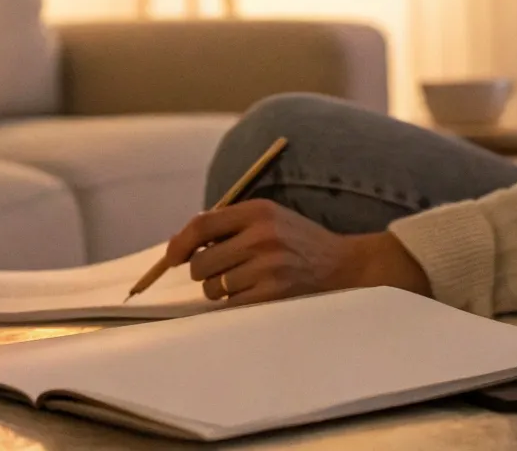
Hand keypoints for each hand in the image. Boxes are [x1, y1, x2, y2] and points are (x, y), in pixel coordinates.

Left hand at [158, 199, 432, 306]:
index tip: (171, 258)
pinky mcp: (275, 294)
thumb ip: (229, 225)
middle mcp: (261, 236)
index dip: (179, 243)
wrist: (344, 266)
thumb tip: (181, 244)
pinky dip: (234, 305)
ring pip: (213, 288)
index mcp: (257, 211)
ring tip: (243, 283)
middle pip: (201, 262)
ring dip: (220, 290)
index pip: (201, 225)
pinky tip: (252, 295)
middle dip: (203, 272)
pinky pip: (231, 305)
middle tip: (220, 272)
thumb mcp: (269, 218)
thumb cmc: (299, 242)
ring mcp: (269, 267)